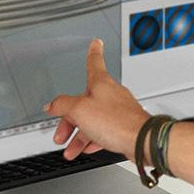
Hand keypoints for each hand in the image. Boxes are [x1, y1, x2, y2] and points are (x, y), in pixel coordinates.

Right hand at [44, 39, 148, 161]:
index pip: (94, 62)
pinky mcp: (123, 126)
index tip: (95, 43)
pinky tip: (85, 149)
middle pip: (84, 102)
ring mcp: (118, 111)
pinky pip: (102, 131)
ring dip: (78, 136)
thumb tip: (51, 105)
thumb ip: (62, 105)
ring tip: (69, 149)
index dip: (92, 52)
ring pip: (92, 120)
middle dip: (69, 120)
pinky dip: (91, 140)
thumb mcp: (79, 110)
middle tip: (60, 133)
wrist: (141, 141)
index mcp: (101, 83)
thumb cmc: (117, 121)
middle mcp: (110, 95)